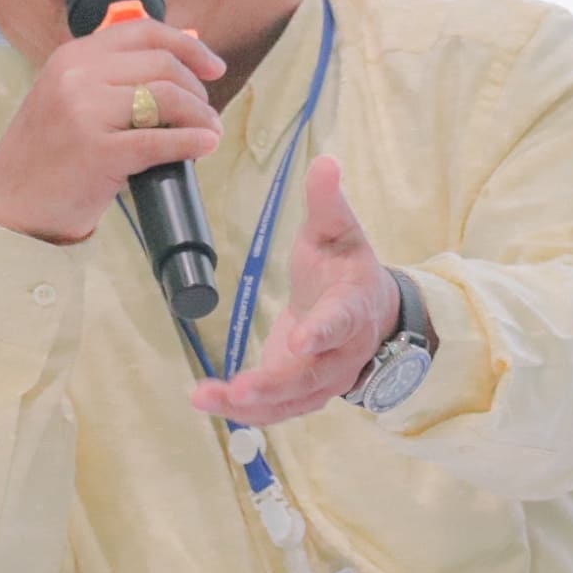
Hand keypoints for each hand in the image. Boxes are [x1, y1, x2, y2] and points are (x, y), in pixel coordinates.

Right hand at [0, 20, 226, 243]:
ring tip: (208, 132)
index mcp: (73, 56)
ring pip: (167, 98)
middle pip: (163, 64)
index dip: (189, 46)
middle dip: (197, 89)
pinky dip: (191, 142)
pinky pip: (160, 140)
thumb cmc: (47, 155)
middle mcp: (77, 76)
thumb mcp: (68, 98)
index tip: (212, 66)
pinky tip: (204, 146)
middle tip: (206, 113)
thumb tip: (180, 70)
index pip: (144, 32)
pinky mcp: (98, 152)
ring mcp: (85, 113)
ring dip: (200, 116)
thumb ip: (112, 79)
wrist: (10, 204)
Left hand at [190, 155, 399, 425]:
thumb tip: (325, 161)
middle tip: (237, 389)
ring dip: (247, 405)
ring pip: (288, 401)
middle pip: (309, 376)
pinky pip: (273, 409)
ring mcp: (323, 379)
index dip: (320, 333)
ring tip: (203, 396)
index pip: (338, 322)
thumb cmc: (347, 266)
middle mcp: (341, 353)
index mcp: (352, 308)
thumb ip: (328, 202)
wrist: (369, 312)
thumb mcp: (340, 230)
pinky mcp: (301, 392)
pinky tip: (205, 400)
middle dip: (273, 385)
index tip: (298, 341)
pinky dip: (241, 410)